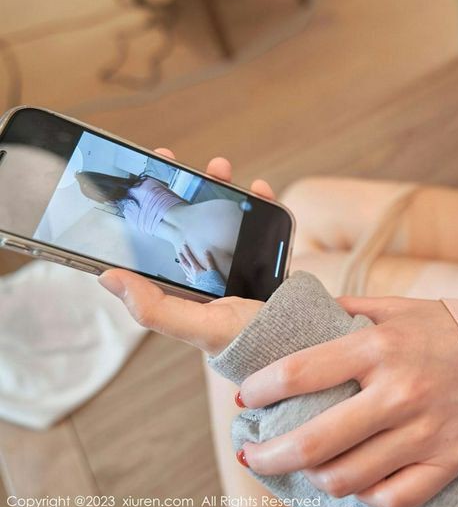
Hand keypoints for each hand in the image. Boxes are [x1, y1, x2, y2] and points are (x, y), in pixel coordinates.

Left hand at [98, 148, 274, 354]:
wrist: (302, 342)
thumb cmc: (247, 340)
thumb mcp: (196, 326)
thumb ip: (153, 307)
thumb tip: (107, 276)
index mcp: (189, 281)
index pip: (165, 237)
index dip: (153, 207)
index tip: (146, 176)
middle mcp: (213, 266)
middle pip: (195, 217)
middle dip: (187, 187)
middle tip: (178, 163)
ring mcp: (244, 258)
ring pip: (228, 212)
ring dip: (222, 186)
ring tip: (220, 168)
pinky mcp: (271, 252)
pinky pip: (266, 220)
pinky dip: (264, 201)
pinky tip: (261, 190)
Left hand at [178, 244, 219, 283]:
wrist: (211, 293)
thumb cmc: (212, 283)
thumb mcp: (212, 270)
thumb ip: (209, 260)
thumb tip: (206, 251)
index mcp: (196, 269)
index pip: (190, 258)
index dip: (186, 251)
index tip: (183, 245)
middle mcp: (192, 274)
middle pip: (185, 264)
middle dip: (182, 257)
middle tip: (178, 252)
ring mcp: (193, 279)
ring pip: (185, 271)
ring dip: (182, 265)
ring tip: (179, 262)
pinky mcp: (195, 284)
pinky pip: (189, 279)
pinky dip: (187, 276)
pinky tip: (186, 277)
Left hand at [237, 296, 457, 506]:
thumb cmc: (440, 326)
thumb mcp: (390, 307)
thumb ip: (341, 311)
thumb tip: (290, 317)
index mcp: (379, 346)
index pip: (300, 373)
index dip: (260, 390)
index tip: (246, 398)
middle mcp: (400, 391)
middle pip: (314, 442)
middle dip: (268, 455)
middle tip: (252, 454)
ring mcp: (425, 431)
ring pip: (347, 478)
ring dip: (311, 478)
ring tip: (302, 467)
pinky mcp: (447, 460)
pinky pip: (391, 498)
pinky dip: (363, 496)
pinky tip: (353, 481)